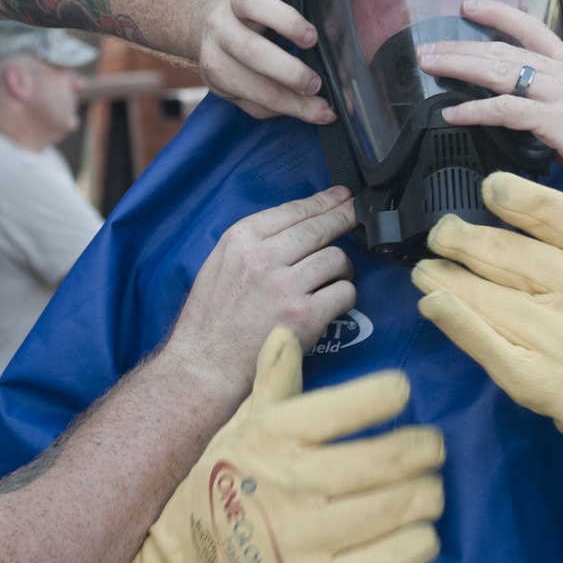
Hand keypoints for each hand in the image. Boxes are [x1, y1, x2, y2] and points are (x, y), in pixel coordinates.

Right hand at [61, 328, 445, 562]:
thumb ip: (270, 384)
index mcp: (275, 436)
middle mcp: (293, 484)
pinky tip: (412, 530)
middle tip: (430, 448)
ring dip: (429, 492)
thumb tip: (285, 332)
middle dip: (426, 447)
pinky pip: (403, 555)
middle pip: (394, 457)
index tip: (400, 395)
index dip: (392, 393)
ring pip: (408, 505)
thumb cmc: (217, 492)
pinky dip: (421, 538)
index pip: (359, 402)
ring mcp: (310, 541)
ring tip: (424, 488)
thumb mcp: (236, 431)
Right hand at [166, 187, 356, 396]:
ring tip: (333, 277)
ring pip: (336, 259)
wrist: (206, 365)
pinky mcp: (305, 315)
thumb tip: (297, 224)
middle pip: (320, 228)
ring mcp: (286, 286)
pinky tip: (334, 301)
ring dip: (341, 268)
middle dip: (344, 218)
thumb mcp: (220, 264)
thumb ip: (254, 242)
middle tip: (356, 215)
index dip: (324, 201)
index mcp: (240, 240)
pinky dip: (345, 296)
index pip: (294, 210)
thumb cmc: (211, 319)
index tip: (341, 196)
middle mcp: (263, 258)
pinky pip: (344, 292)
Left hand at [198, 0, 335, 123]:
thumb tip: (320, 110)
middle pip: (248, 50)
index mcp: (218, 64)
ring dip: (284, 23)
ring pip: (253, 3)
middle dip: (285, 71)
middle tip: (314, 81)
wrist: (206, 16)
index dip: (289, 104)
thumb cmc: (236, 59)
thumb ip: (272, 100)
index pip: (251, 88)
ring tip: (311, 37)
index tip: (323, 112)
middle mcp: (221, 29)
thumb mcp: (242, 86)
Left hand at [417, 0, 562, 208]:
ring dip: (459, 66)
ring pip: (500, 71)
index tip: (470, 6)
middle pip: (505, 48)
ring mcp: (562, 97)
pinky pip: (506, 110)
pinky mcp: (557, 123)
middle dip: (462, 44)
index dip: (499, 13)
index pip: (534, 28)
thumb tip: (552, 122)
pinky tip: (450, 113)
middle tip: (427, 44)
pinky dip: (473, 110)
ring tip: (429, 65)